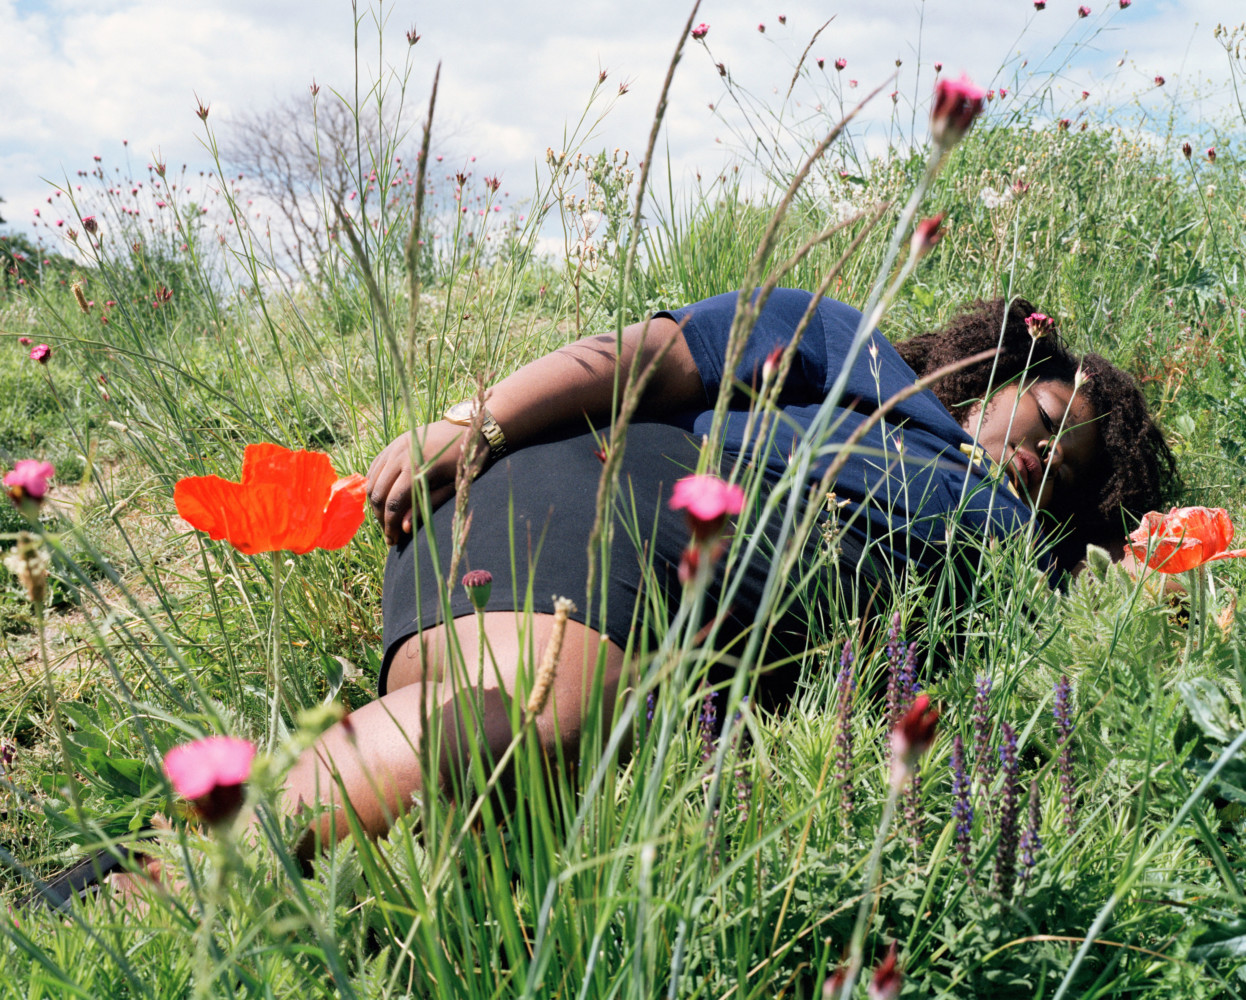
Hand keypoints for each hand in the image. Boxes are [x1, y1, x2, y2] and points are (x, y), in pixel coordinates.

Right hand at [366, 422, 479, 542]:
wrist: (469, 429)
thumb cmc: (465, 462)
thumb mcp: (451, 488)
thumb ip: (426, 507)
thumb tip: (403, 529)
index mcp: (417, 469)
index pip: (394, 504)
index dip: (390, 526)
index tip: (393, 541)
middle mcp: (400, 456)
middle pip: (378, 494)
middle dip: (381, 517)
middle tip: (389, 533)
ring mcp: (395, 447)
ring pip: (372, 481)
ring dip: (375, 503)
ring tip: (386, 518)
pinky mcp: (394, 443)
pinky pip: (375, 467)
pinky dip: (374, 484)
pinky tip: (383, 498)